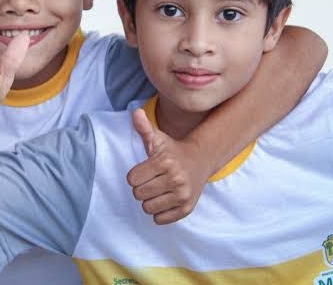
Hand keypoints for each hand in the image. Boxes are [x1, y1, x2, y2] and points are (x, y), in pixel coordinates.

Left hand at [126, 109, 209, 224]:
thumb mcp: (158, 138)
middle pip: (138, 194)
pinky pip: (160, 219)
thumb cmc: (173, 150)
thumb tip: (135, 113)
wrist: (200, 160)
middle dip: (141, 188)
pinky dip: (159, 212)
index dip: (134, 175)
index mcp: (165, 162)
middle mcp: (175, 179)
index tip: (144, 170)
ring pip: (147, 208)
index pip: (132, 179)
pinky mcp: (187, 208)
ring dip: (149, 200)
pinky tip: (165, 199)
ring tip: (158, 190)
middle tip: (151, 180)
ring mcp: (183, 195)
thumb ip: (144, 128)